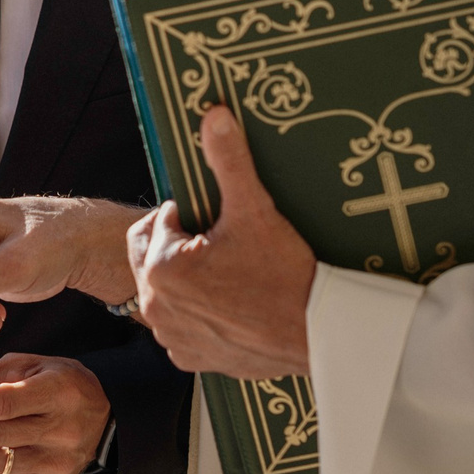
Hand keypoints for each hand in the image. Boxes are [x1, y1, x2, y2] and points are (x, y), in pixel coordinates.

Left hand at [128, 106, 316, 378]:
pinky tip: (229, 305)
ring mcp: (171, 336)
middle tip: (221, 244)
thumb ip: (228, 160)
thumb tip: (213, 115)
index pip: (158, 222)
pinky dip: (197, 314)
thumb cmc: (286, 274)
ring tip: (229, 274)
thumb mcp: (255, 210)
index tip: (219, 222)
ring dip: (185, 279)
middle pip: (153, 256)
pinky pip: (181, 326)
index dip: (189, 215)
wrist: (319, 335)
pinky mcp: (190, 358)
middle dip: (179, 245)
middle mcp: (156, 305)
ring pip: (166, 291)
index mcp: (161, 266)